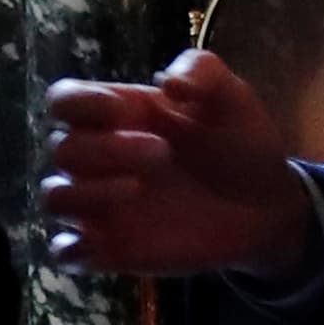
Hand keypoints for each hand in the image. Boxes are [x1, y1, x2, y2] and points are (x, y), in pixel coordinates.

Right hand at [41, 51, 317, 278]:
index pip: (64, 101)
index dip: (80, 103)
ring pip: (55, 198)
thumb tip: (166, 82)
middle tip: (161, 153)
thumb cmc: (242, 144)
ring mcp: (102, 205)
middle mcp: (101, 157)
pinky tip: (105, 241)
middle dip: (106, 149)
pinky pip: (65, 253)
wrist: (268, 204)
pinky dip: (71, 249)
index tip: (121, 109)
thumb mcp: (232, 97)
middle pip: (63, 149)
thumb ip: (201, 71)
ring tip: (136, 189)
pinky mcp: (110, 248)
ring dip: (86, 193)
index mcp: (119, 114)